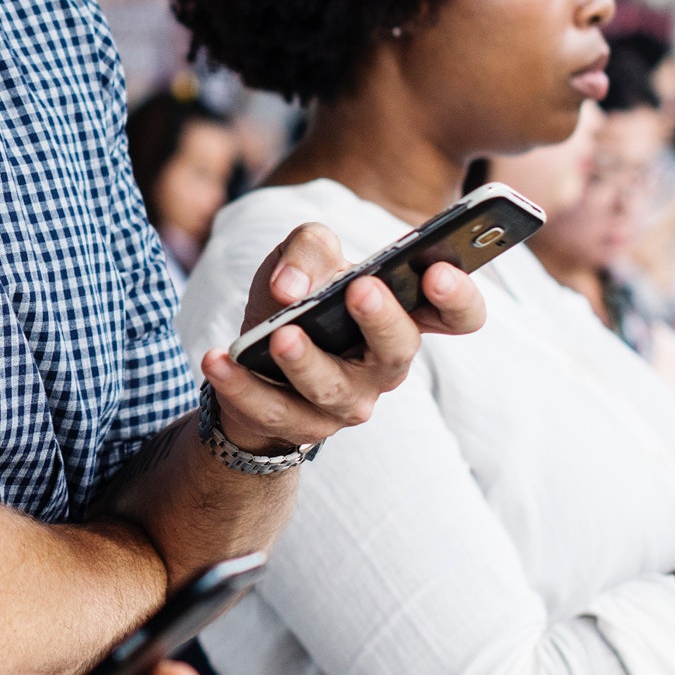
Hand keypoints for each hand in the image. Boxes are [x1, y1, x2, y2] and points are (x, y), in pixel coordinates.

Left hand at [198, 224, 485, 456]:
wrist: (253, 356)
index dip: (457, 297)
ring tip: (280, 334)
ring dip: (306, 361)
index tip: (437, 271)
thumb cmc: (296, 297)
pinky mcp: (298, 426)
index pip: (456, 315)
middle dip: (381, 320)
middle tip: (361, 289)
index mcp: (402, 316)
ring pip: (331, 387)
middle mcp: (384, 364)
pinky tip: (217, 358)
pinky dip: (240, 385)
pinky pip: (270, 409)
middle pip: (399, 350)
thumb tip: (291, 287)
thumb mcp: (302, 256)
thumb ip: (308, 249)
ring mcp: (345, 401)